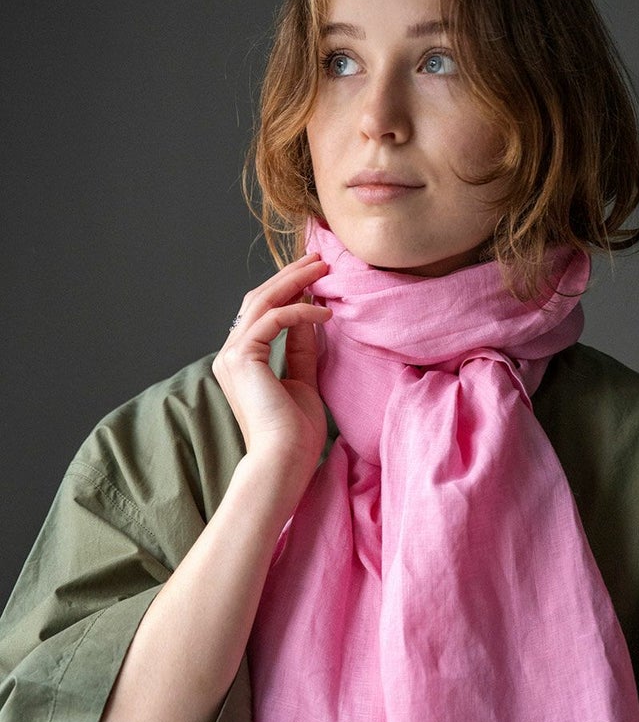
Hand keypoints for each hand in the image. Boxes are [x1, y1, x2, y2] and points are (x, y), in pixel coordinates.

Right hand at [212, 255, 331, 487]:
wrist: (284, 462)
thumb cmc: (295, 435)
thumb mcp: (304, 381)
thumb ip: (302, 349)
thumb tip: (311, 316)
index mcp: (243, 362)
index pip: (261, 312)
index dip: (288, 289)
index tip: (316, 276)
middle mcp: (231, 355)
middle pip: (258, 299)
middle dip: (290, 276)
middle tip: (319, 258)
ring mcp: (232, 355)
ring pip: (262, 301)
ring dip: (295, 281)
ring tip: (324, 269)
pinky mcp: (241, 357)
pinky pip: (272, 319)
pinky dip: (300, 310)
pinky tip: (325, 312)